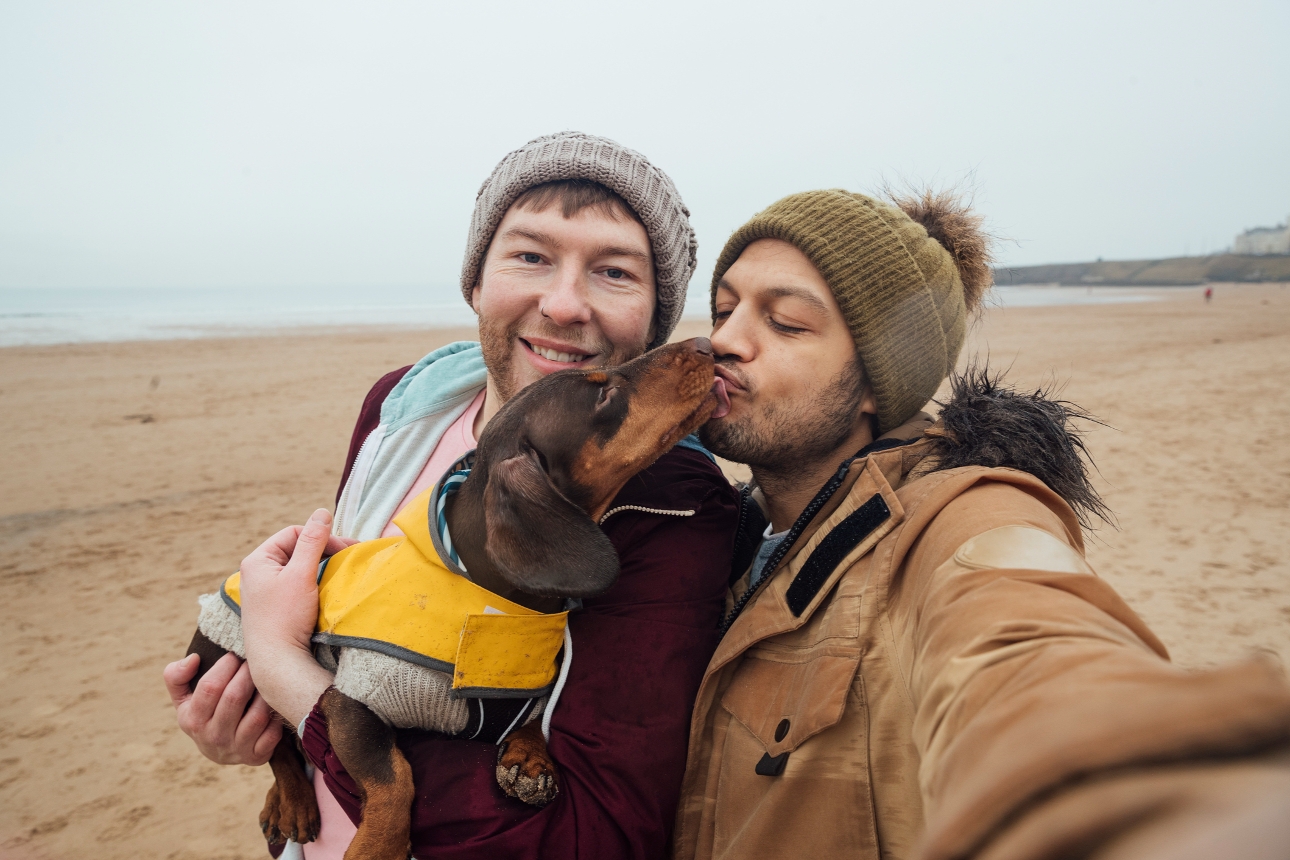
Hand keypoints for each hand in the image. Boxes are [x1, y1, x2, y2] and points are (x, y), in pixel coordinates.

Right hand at [163, 650, 282, 764]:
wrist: (217, 751)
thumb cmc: (202, 714)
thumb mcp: (182, 699)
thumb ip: (176, 676)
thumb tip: (193, 659)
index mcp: (192, 720)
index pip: (210, 687)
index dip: (226, 665)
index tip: (235, 654)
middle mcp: (213, 737)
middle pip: (235, 697)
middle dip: (248, 673)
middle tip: (256, 660)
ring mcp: (236, 749)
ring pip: (258, 715)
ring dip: (266, 693)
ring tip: (268, 678)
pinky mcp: (256, 757)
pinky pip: (273, 732)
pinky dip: (277, 716)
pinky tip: (275, 704)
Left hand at [240, 509, 356, 725]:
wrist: (277, 662)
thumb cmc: (285, 618)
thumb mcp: (301, 574)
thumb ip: (313, 542)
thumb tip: (322, 512)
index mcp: (257, 560)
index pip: (294, 533)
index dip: (320, 538)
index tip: (344, 550)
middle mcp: (258, 573)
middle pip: (296, 550)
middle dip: (322, 552)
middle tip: (348, 559)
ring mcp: (266, 591)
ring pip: (298, 568)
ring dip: (320, 568)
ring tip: (339, 575)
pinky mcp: (275, 607)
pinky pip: (297, 585)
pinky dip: (314, 584)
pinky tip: (327, 592)